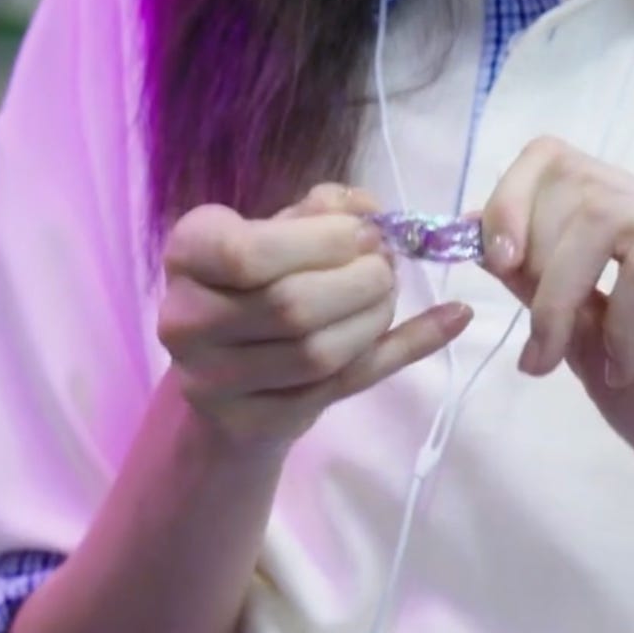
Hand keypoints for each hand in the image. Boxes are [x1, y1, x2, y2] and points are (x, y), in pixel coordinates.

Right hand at [159, 183, 472, 447]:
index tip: (365, 232)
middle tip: (387, 265)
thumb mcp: (277, 233)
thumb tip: (370, 208)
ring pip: (317, 354)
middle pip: (291, 306)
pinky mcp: (252, 423)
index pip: (247, 252)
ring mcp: (214, 382)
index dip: (321, 241)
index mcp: (186, 255)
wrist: (225, 381)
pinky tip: (448, 319)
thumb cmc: (255, 285)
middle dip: (360, 280)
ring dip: (375, 316)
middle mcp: (185, 320)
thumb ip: (321, 213)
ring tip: (389, 293)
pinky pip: (342, 387)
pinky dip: (405, 350)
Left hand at [480, 138, 633, 542]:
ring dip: (564, 293)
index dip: (513, 198)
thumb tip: (475, 232)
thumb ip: (541, 286)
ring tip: (568, 357)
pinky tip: (629, 369)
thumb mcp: (584, 342)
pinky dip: (621, 322)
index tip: (490, 262)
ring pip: (610, 217)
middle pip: (582, 181)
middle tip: (538, 339)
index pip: (567, 161)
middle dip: (533, 256)